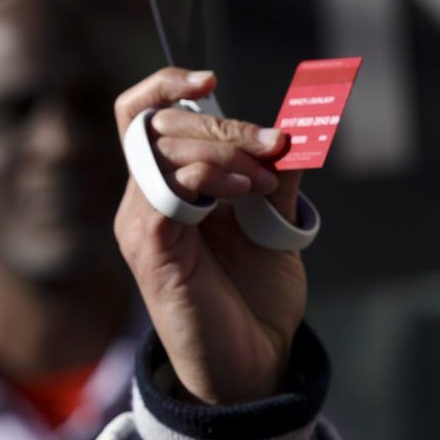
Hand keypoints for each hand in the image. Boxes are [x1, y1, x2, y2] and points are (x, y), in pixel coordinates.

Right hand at [113, 68, 305, 403]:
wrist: (256, 363)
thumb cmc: (258, 299)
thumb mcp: (277, 224)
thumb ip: (278, 177)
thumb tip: (296, 130)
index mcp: (172, 187)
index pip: (143, 115)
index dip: (166, 84)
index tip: (210, 76)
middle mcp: (147, 200)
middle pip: (159, 123)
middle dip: (224, 123)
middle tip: (276, 148)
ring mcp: (143, 223)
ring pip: (160, 149)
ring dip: (221, 148)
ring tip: (264, 180)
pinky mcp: (150, 248)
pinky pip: (163, 188)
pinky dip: (207, 175)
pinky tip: (244, 191)